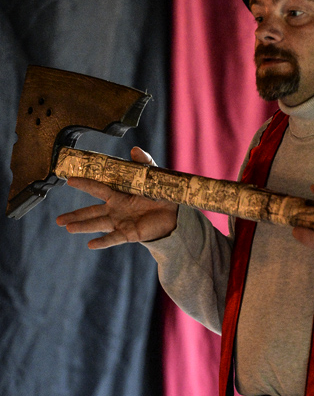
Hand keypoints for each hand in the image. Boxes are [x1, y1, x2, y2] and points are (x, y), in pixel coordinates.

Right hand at [56, 147, 177, 248]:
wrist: (173, 212)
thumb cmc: (158, 193)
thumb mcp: (151, 175)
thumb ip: (143, 163)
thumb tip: (135, 150)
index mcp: (117, 194)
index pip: (97, 188)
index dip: (84, 183)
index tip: (70, 179)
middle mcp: (115, 209)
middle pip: (91, 211)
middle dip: (75, 215)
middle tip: (58, 220)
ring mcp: (120, 222)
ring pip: (98, 224)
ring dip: (83, 226)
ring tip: (68, 228)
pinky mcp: (129, 233)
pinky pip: (114, 237)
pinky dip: (103, 241)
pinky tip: (90, 244)